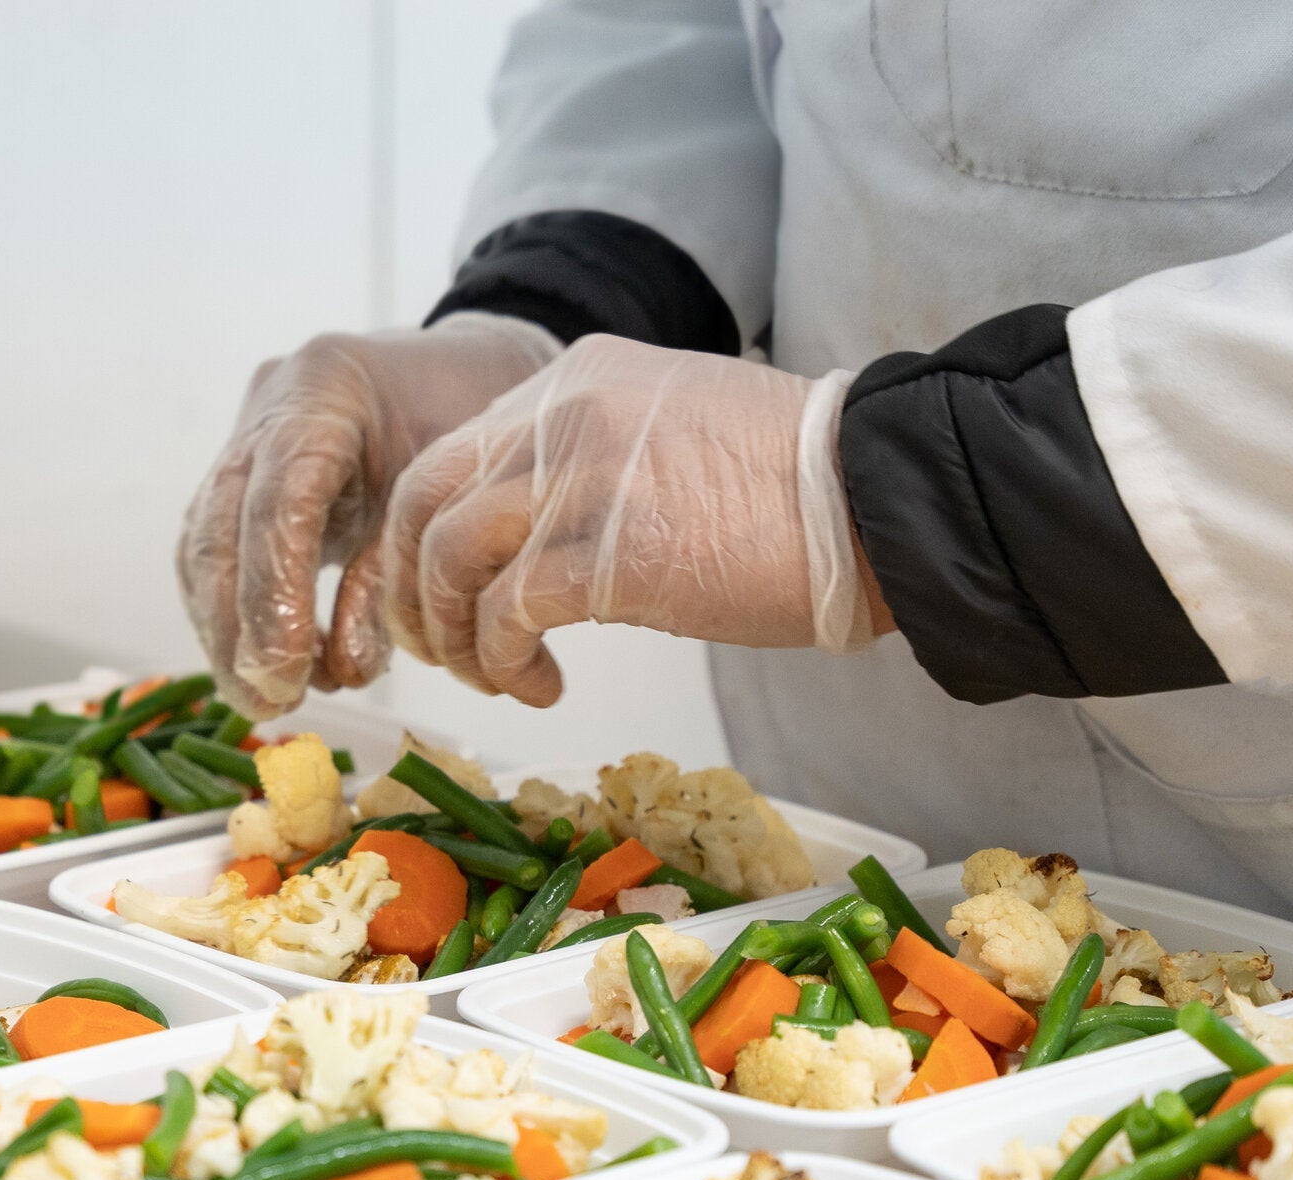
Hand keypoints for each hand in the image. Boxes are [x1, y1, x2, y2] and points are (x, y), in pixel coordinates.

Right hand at [177, 314, 558, 718]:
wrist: (462, 367)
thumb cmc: (470, 422)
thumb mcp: (450, 491)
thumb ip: (394, 572)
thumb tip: (344, 668)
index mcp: (327, 386)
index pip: (278, 497)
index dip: (275, 592)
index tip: (286, 670)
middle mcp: (268, 405)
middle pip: (220, 527)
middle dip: (237, 630)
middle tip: (269, 702)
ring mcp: (244, 437)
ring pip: (202, 546)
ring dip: (225, 634)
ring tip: (266, 698)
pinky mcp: (239, 476)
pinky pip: (213, 551)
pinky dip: (232, 615)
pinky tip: (264, 664)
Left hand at [377, 334, 834, 706]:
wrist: (877, 499)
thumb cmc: (794, 487)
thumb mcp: (667, 437)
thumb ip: (589, 465)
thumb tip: (534, 537)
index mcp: (574, 382)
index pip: (450, 453)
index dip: (426, 537)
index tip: (446, 596)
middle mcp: (562, 414)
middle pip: (422, 498)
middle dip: (414, 587)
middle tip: (444, 648)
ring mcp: (581, 478)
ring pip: (450, 557)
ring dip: (456, 635)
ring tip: (496, 676)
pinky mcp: (609, 552)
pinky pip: (506, 614)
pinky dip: (504, 662)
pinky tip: (541, 685)